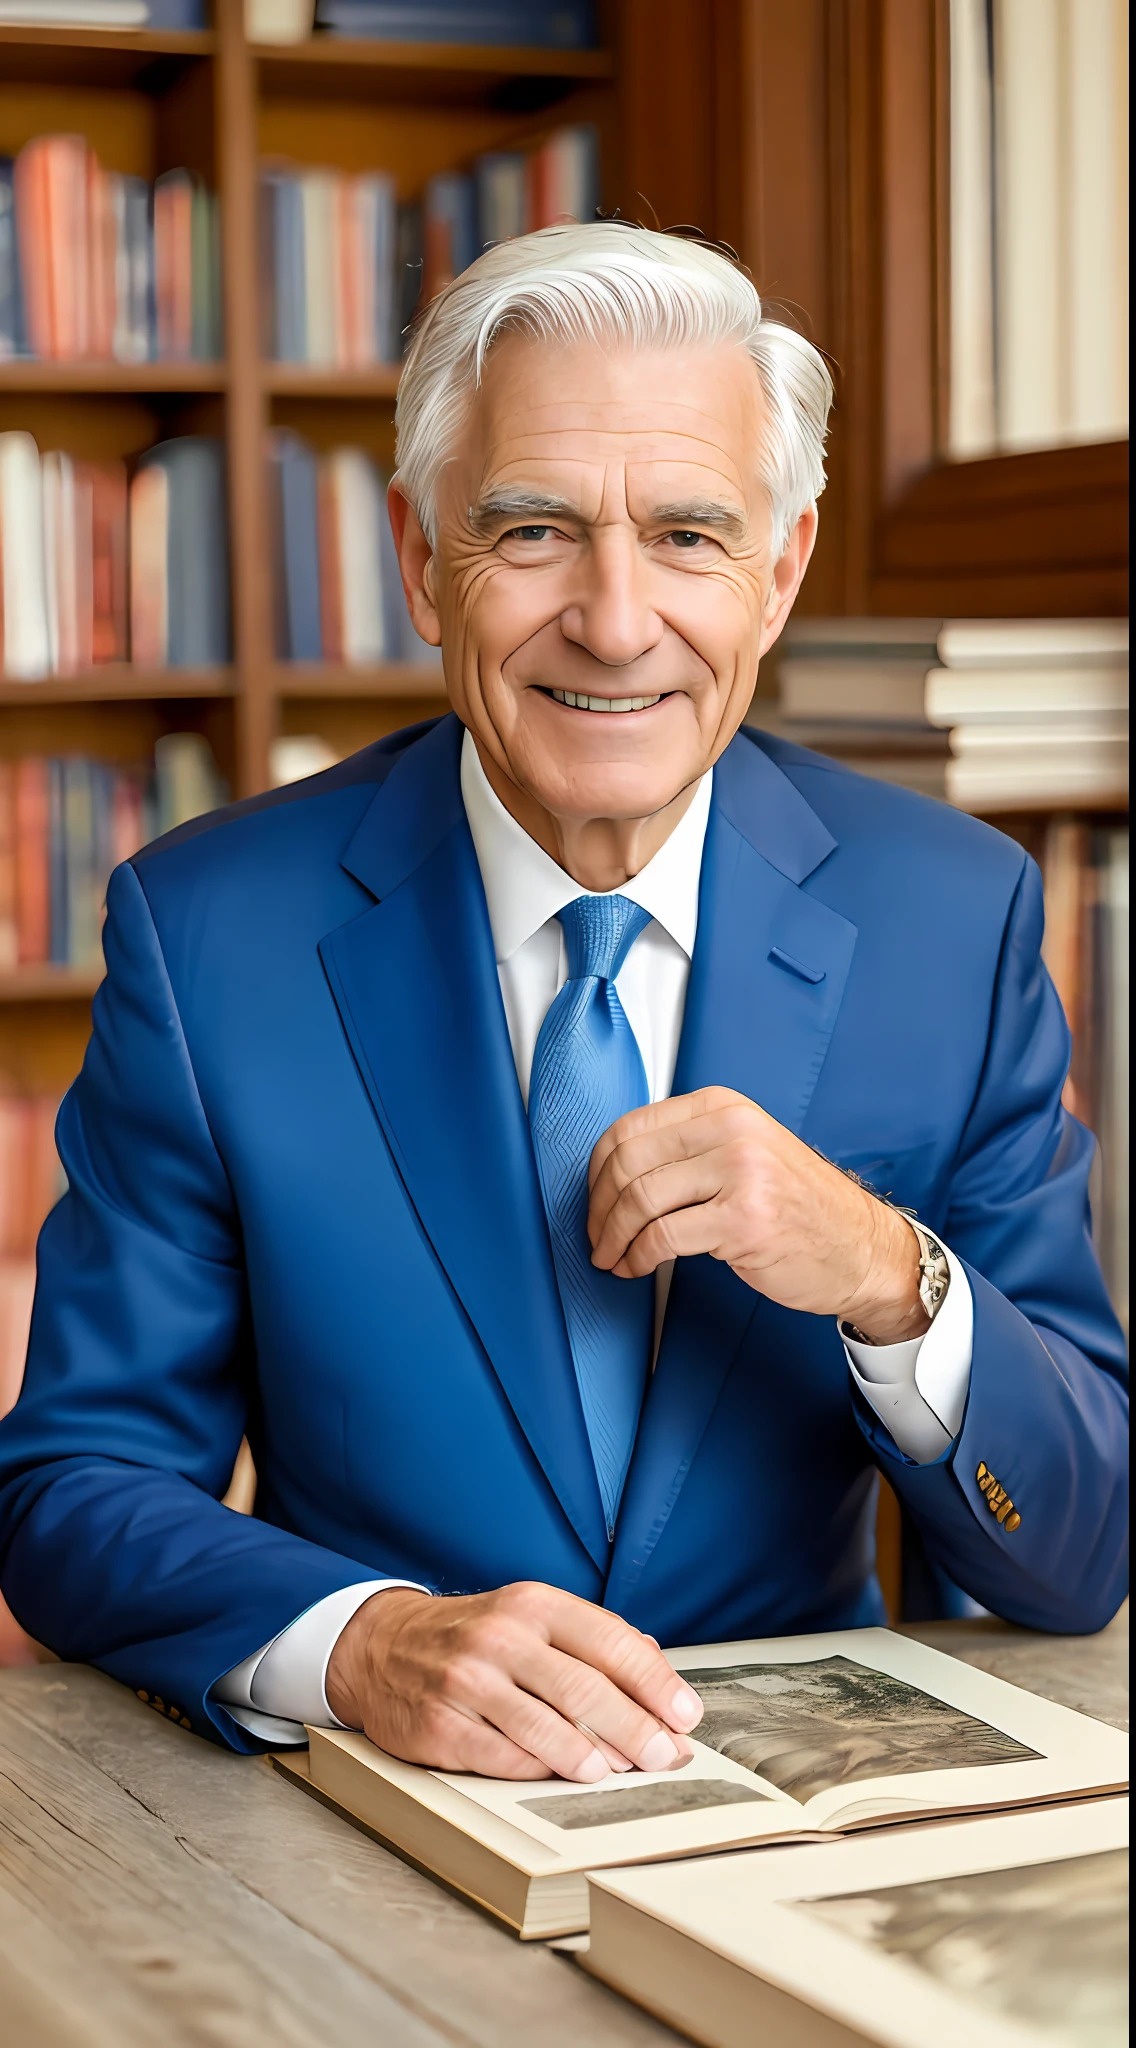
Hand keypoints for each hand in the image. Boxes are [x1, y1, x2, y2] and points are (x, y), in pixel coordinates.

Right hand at [325, 1581, 702, 1781]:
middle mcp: (501, 1638)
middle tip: (667, 1757)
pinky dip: (542, 1772)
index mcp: (533, 1605)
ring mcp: (467, 1683)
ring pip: (547, 1728)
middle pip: (586, 1689)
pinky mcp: (441, 1727)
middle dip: (637, 1729)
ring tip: (622, 1774)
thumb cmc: (473, 1637)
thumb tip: (659, 1676)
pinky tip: (566, 1778)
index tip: (686, 1715)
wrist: (381, 1647)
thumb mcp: (529, 1617)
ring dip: (595, 1758)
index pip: (610, 1641)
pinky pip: (504, 1758)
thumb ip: (591, 1641)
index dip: (656, 1683)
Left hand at [588, 1086, 927, 1344]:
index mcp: (724, 1106)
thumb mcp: (745, 1151)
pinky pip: (662, 1237)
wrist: (861, 1248)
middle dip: (599, 1207)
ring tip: (612, 1256)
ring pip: (640, 1200)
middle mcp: (731, 1131)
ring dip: (613, 1236)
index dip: (598, 1169)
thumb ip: (690, 1147)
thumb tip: (616, 1169)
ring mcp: (740, 1174)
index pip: (631, 1126)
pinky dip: (637, 1257)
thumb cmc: (800, 1207)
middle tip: (597, 1234)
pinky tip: (636, 1267)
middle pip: (628, 1162)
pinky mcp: (742, 1221)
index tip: (594, 1197)